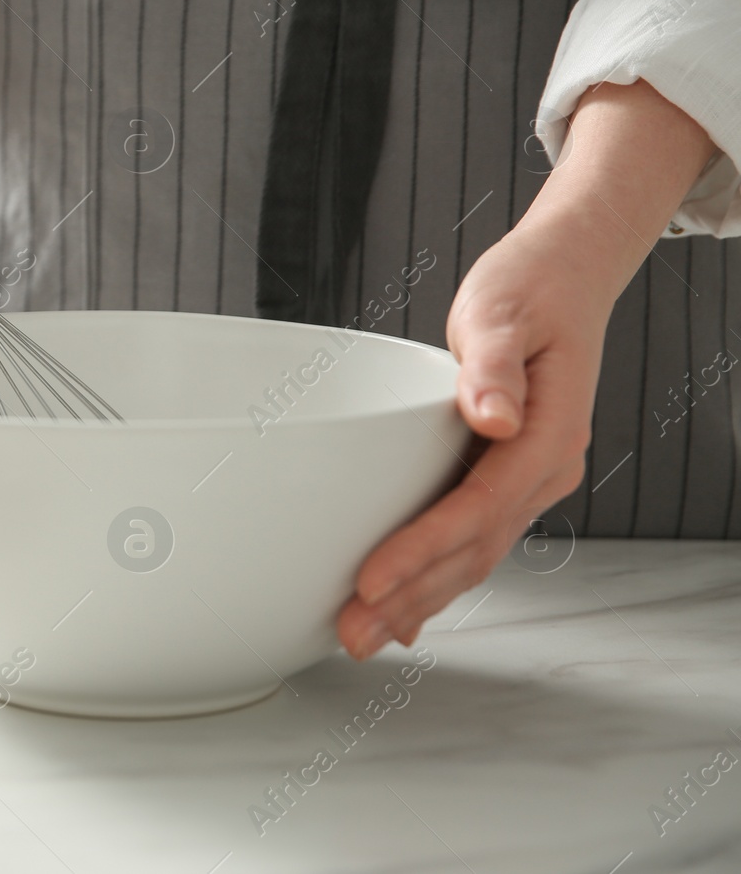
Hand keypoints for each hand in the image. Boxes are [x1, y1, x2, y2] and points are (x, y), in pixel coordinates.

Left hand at [336, 230, 608, 657]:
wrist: (563, 278)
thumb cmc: (529, 289)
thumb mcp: (504, 311)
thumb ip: (495, 365)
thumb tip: (493, 416)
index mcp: (547, 436)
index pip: (477, 508)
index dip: (422, 548)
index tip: (372, 578)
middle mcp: (543, 470)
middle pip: (473, 550)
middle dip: (411, 597)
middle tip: (352, 634)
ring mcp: (527, 480)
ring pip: (472, 557)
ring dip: (418, 601)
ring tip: (363, 637)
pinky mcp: (504, 478)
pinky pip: (470, 541)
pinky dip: (435, 579)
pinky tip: (401, 612)